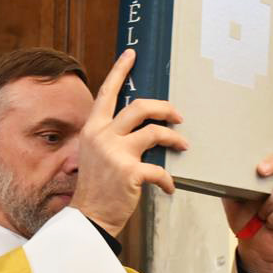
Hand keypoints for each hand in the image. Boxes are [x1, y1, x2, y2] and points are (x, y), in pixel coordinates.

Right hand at [70, 49, 188, 236]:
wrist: (89, 218)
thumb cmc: (96, 187)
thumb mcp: (96, 155)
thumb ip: (112, 137)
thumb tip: (141, 125)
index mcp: (93, 129)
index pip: (107, 92)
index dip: (120, 70)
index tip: (132, 54)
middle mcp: (102, 136)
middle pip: (140, 107)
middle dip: (165, 108)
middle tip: (178, 116)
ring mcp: (115, 153)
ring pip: (155, 133)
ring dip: (175, 140)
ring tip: (183, 146)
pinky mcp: (130, 172)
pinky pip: (159, 170)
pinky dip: (168, 180)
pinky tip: (169, 188)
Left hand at [222, 146, 272, 272]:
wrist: (254, 248)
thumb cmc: (246, 221)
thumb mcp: (232, 200)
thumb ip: (231, 183)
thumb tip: (223, 170)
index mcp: (271, 174)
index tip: (259, 168)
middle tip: (261, 171)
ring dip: (268, 205)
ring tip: (262, 215)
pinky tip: (272, 223)